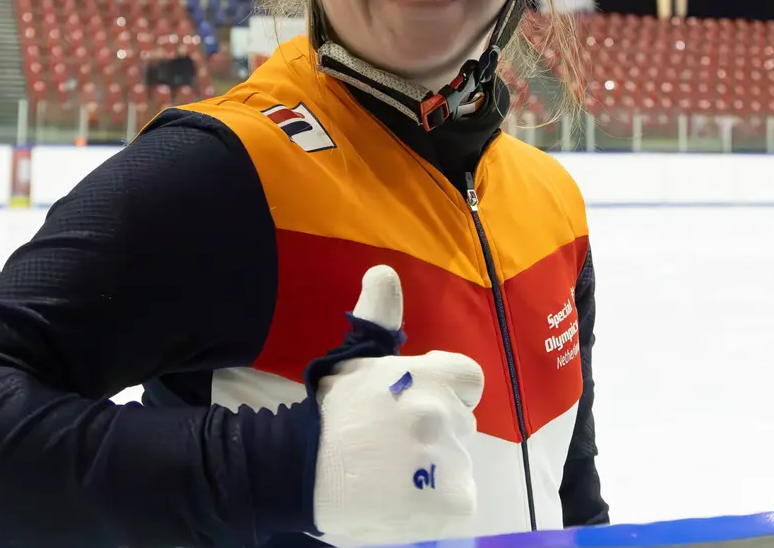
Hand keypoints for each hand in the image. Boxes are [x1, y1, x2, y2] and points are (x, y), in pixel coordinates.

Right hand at [312, 266, 483, 543]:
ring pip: (458, 461)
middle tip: (394, 442)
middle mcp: (444, 411)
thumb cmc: (331, 412)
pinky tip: (405, 497)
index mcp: (429, 374)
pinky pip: (459, 499)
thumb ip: (378, 315)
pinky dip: (437, 503)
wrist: (303, 470)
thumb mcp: (355, 357)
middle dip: (435, 430)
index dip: (448, 390)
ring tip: (395, 473)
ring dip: (435, 469)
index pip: (469, 379)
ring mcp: (449, 458)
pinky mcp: (451, 501)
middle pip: (460, 422)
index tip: (416, 402)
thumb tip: (385, 270)